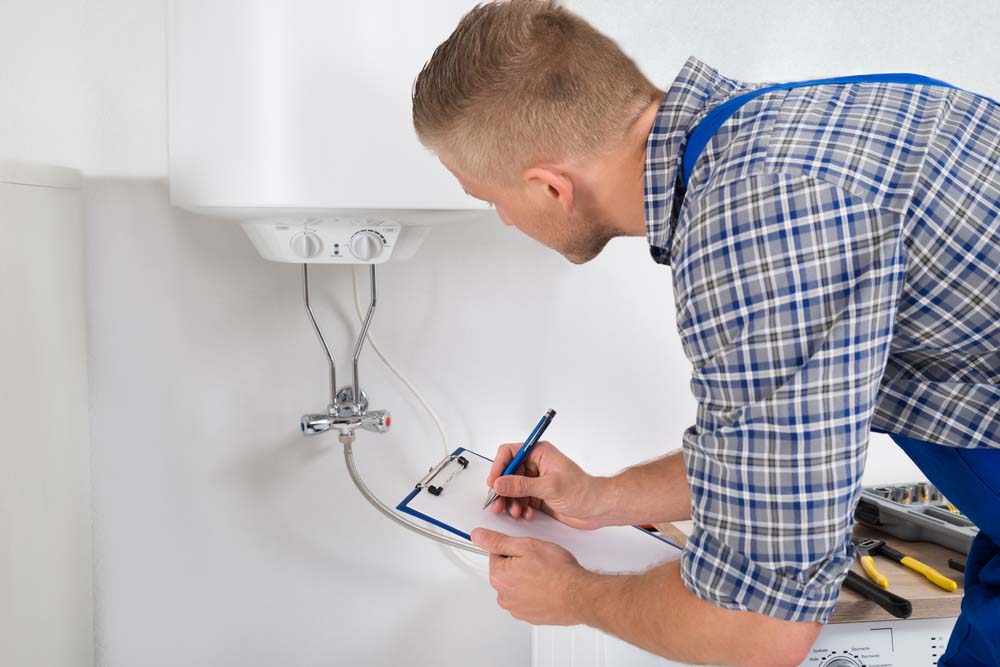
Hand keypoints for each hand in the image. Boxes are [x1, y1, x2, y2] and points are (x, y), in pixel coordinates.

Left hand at [471, 527, 589, 625]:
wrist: (578, 595)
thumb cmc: (557, 572)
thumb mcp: (526, 546)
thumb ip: (498, 541)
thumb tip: (478, 536)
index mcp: (499, 577)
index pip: (496, 555)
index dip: (514, 549)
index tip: (527, 552)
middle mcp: (504, 596)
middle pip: (506, 572)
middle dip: (519, 565)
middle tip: (539, 563)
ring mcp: (517, 609)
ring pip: (517, 587)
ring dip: (527, 580)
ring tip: (546, 576)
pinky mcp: (530, 617)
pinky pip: (527, 600)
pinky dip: (535, 594)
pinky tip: (548, 588)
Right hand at [486, 440, 606, 529]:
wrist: (597, 508)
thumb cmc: (583, 491)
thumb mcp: (550, 487)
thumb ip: (522, 485)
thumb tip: (500, 483)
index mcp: (540, 453)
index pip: (510, 453)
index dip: (499, 467)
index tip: (494, 483)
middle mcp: (536, 465)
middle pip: (507, 472)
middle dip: (502, 489)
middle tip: (498, 503)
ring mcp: (536, 480)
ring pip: (512, 488)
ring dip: (510, 501)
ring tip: (515, 511)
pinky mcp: (538, 495)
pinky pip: (520, 499)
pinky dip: (520, 507)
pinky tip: (526, 514)